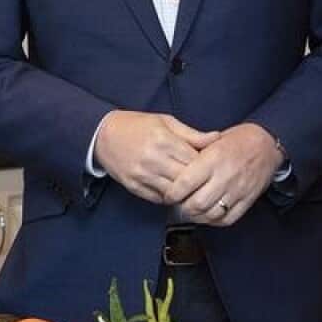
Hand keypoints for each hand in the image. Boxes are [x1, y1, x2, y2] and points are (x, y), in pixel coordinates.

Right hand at [94, 110, 218, 203]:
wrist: (103, 135)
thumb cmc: (138, 125)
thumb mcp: (166, 122)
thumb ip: (192, 134)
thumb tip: (218, 138)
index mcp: (163, 140)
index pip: (195, 161)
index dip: (207, 166)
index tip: (213, 167)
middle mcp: (153, 159)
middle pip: (186, 179)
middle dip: (198, 182)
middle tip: (207, 182)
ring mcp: (142, 175)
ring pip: (174, 193)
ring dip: (185, 193)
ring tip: (193, 189)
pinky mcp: (134, 187)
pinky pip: (159, 199)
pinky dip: (170, 198)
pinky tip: (176, 192)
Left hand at [163, 122, 283, 225]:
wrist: (266, 145)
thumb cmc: (237, 141)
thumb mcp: (212, 140)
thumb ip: (193, 155)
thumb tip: (172, 168)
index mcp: (213, 159)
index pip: (185, 184)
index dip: (172, 193)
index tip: (168, 194)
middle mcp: (225, 176)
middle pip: (197, 203)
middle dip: (183, 208)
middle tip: (178, 205)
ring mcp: (237, 190)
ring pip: (211, 214)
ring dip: (197, 216)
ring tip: (190, 211)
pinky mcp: (247, 200)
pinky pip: (227, 219)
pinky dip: (214, 221)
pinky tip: (207, 216)